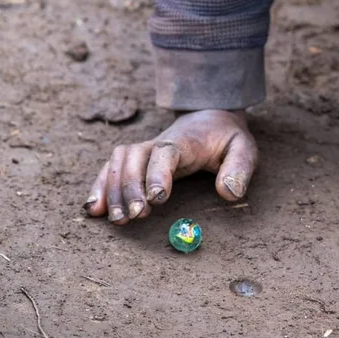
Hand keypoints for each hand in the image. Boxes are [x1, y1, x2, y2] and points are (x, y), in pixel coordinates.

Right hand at [84, 109, 257, 223]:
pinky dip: (100, 186)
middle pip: (134, 157)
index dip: (157, 174)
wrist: (211, 118)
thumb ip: (239, 169)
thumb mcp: (244, 150)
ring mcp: (145, 150)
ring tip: (116, 219)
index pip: (165, 153)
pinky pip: (112, 168)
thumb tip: (227, 193)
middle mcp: (159, 143)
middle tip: (135, 216)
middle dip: (131, 188)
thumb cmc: (227, 139)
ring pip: (118, 162)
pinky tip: (94, 209)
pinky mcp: (137, 160)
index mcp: (186, 141)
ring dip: (113, 190)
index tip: (157, 198)